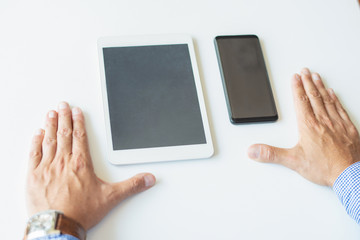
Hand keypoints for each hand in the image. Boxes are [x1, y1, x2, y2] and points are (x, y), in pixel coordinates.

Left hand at [26, 102, 155, 229]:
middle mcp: (64, 161)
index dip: (78, 122)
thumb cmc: (80, 211)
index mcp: (81, 163)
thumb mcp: (111, 197)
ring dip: (50, 125)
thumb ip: (131, 185)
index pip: (80, 136)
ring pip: (49, 140)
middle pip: (64, 133)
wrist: (58, 225)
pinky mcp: (34, 176)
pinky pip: (34, 154)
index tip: (77, 111)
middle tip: (63, 105)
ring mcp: (47, 167)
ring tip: (51, 113)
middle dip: (64, 117)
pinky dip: (36, 142)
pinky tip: (37, 134)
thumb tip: (148, 179)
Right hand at [248, 68, 359, 185]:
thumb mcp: (293, 161)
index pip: (301, 101)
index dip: (296, 88)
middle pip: (313, 96)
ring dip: (320, 86)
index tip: (294, 77)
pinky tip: (332, 93)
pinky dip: (335, 98)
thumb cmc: (325, 167)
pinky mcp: (348, 128)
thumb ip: (271, 154)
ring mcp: (337, 123)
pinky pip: (340, 108)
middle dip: (307, 82)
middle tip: (304, 71)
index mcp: (308, 126)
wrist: (350, 174)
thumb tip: (254, 150)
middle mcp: (323, 121)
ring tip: (316, 77)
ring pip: (327, 99)